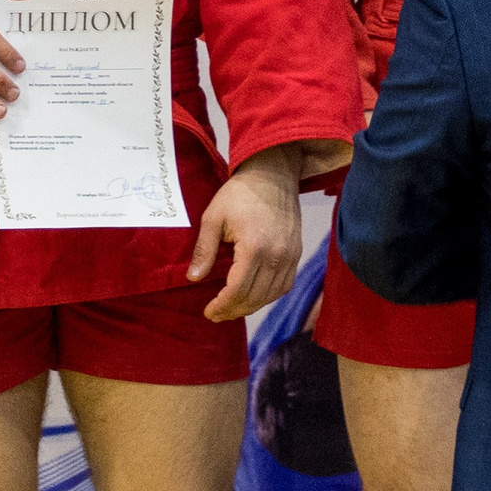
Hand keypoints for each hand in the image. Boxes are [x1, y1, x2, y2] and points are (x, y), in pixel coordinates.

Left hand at [196, 144, 304, 321]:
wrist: (273, 175)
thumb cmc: (240, 194)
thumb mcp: (213, 217)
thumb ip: (205, 250)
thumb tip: (194, 278)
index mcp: (254, 247)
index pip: (238, 290)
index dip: (222, 306)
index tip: (208, 312)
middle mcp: (276, 255)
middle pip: (255, 297)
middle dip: (234, 310)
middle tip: (217, 314)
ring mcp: (290, 255)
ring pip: (272, 295)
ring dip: (251, 306)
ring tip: (233, 308)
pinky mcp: (296, 253)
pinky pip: (285, 284)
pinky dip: (269, 296)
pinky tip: (254, 295)